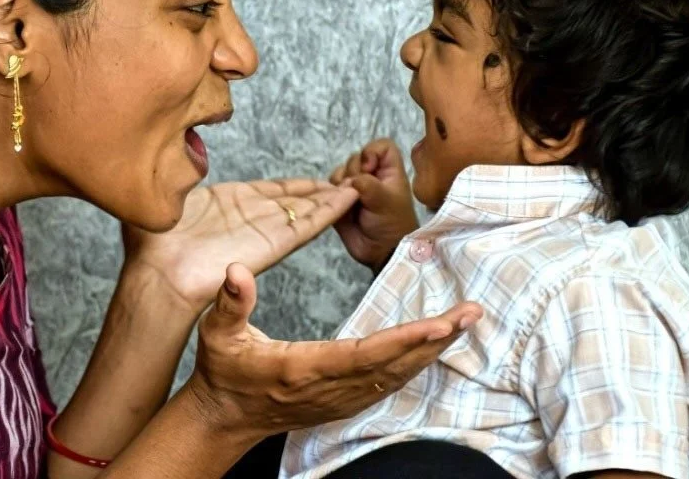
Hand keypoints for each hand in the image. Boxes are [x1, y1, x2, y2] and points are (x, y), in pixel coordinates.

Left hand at [123, 179, 359, 311]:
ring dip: (329, 200)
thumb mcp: (164, 198)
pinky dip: (328, 212)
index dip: (293, 187)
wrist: (157, 277)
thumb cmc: (151, 246)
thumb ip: (175, 178)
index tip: (314, 180)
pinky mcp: (271, 245)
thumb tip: (174, 159)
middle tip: (345, 182)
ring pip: (304, 212)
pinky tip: (347, 199)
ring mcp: (261, 232)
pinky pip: (305, 225)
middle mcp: (248, 218)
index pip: (268, 192)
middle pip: (292, 202)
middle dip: (317, 193)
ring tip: (355, 189)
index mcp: (226, 204)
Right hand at [184, 264, 481, 438]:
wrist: (224, 418)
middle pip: (394, 364)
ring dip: (433, 350)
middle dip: (436, 339)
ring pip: (397, 375)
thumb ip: (230, 301)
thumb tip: (236, 269)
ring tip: (463, 323)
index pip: (364, 353)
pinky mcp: (343, 401)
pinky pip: (388, 383)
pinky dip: (415, 364)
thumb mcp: (217, 334)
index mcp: (304, 367)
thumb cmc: (222, 374)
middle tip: (471, 312)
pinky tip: (434, 348)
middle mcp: (330, 387)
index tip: (439, 324)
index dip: (405, 340)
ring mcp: (339, 398)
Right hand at [330, 139, 418, 272]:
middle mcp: (373, 176)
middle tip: (358, 189)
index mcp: (389, 172)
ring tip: (348, 198)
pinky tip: (337, 202)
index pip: (381, 146)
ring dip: (341, 181)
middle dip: (353, 170)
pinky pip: (330, 187)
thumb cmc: (392, 224)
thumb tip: (351, 179)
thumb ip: (369, 184)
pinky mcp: (341, 200)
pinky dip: (331, 191)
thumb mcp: (386, 201)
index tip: (369, 168)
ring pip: (341, 171)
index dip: (372, 152)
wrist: (380, 252)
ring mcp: (356, 188)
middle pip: (356, 157)